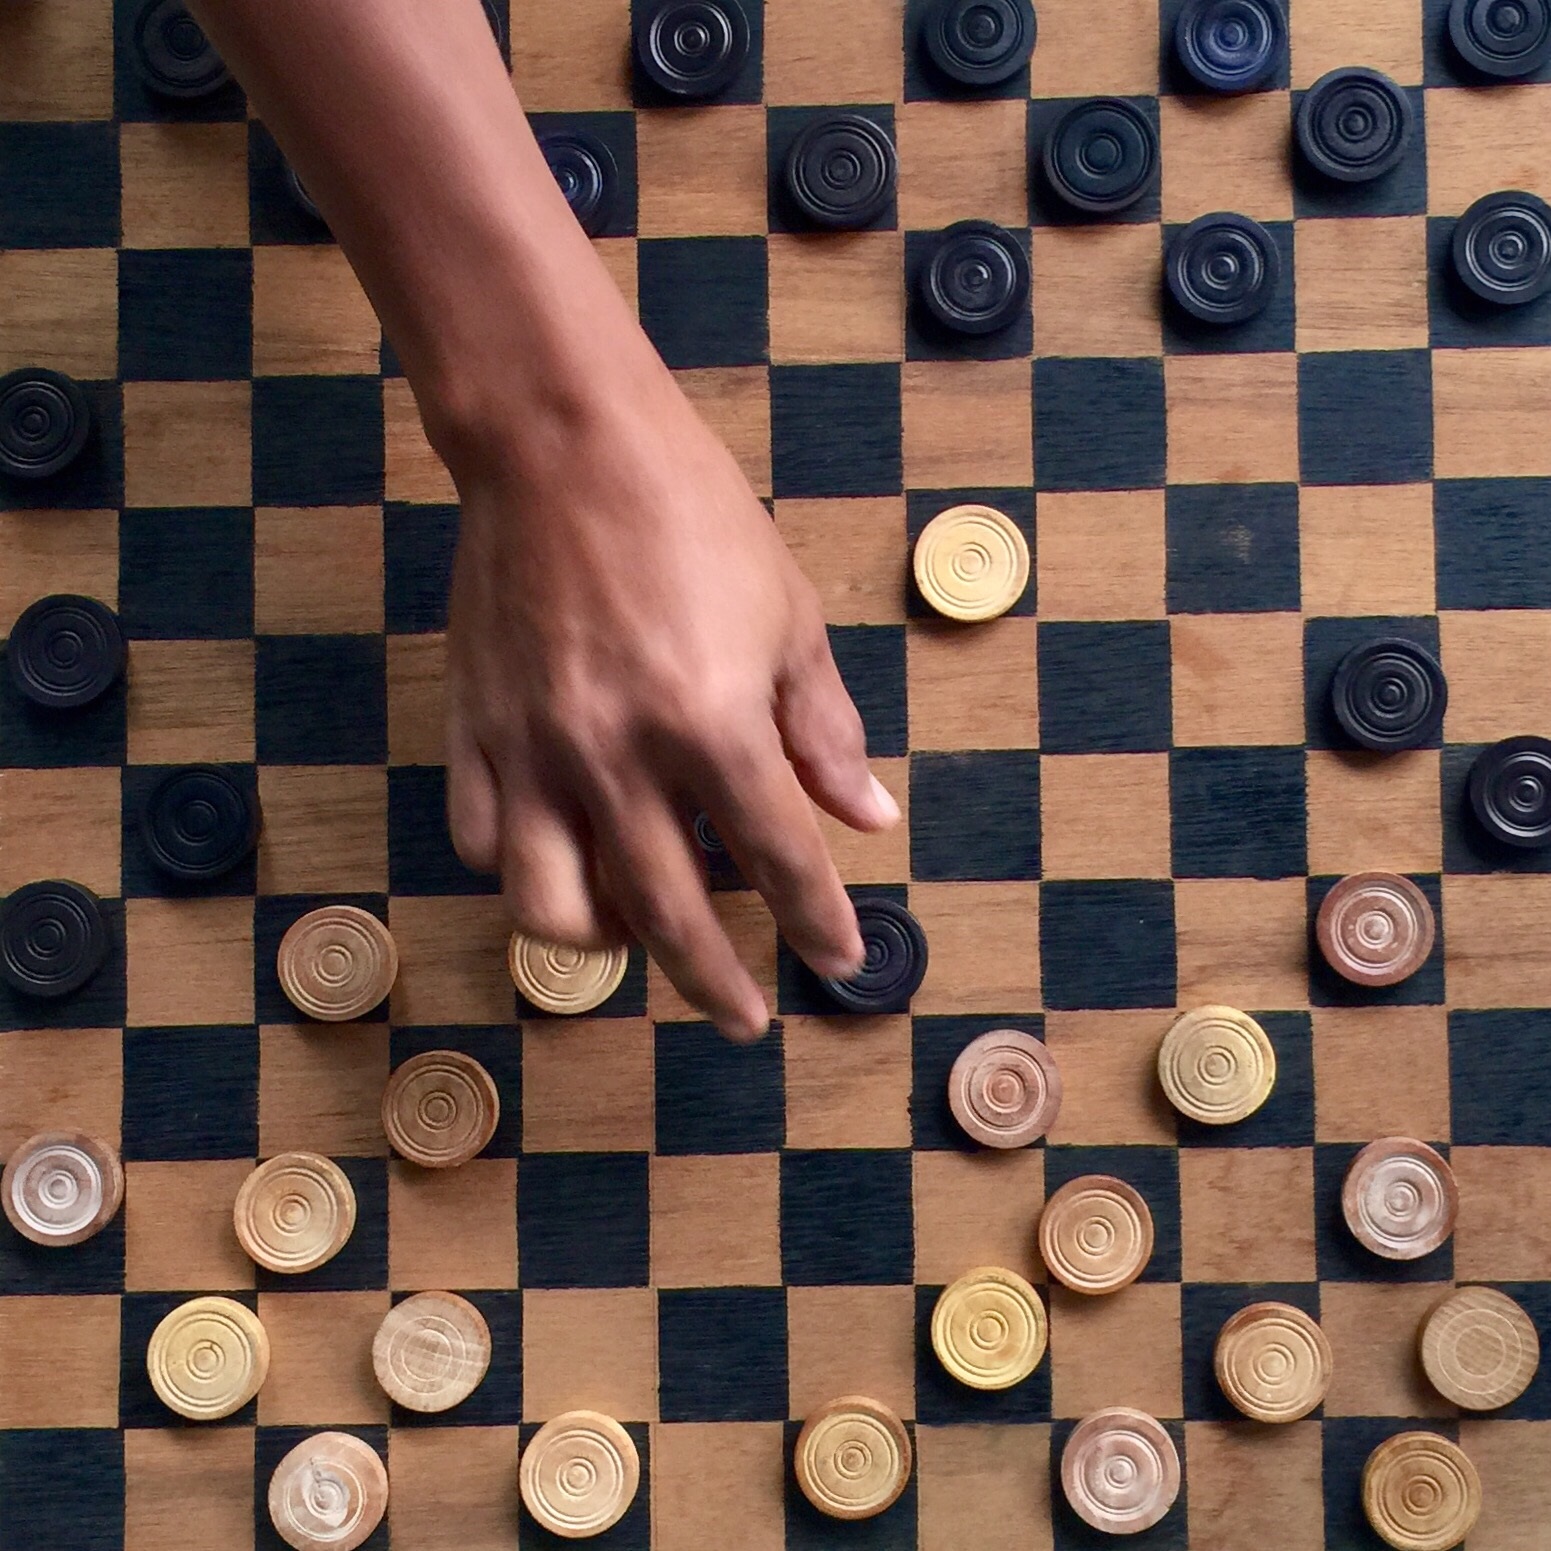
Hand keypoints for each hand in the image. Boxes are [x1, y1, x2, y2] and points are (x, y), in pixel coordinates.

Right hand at [441, 352, 900, 1041]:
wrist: (561, 443)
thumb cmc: (692, 515)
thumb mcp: (787, 616)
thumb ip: (823, 729)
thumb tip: (870, 816)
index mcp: (711, 724)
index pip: (781, 861)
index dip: (820, 923)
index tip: (843, 961)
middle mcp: (619, 758)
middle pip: (672, 915)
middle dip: (720, 983)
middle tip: (747, 1018)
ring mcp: (535, 751)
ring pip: (553, 907)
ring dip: (605, 945)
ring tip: (637, 940)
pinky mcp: (475, 729)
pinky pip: (484, 841)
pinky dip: (522, 870)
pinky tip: (558, 860)